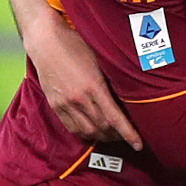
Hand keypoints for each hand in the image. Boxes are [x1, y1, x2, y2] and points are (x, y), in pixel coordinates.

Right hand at [25, 18, 142, 149]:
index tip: (139, 144)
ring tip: (115, 136)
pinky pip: (71, 127)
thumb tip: (133, 94)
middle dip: (118, 136)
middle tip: (130, 136)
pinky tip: (95, 131)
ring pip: (87, 131)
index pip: (114, 118)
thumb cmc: (78, 44)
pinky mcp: (55, 105)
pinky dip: (85, 133)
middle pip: (102, 128)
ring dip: (103, 137)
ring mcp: (64, 103)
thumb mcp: (102, 60)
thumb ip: (114, 79)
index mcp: (93, 87)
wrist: (46, 41)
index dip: (128, 133)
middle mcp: (78, 99)